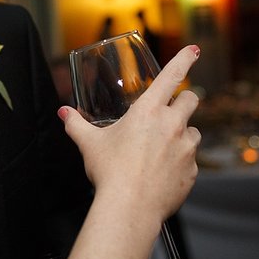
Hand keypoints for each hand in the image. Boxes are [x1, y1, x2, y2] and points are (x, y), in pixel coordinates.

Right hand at [60, 45, 201, 220]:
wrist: (129, 208)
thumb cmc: (110, 172)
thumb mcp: (89, 144)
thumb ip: (76, 125)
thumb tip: (64, 114)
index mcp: (148, 111)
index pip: (172, 76)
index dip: (185, 59)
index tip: (194, 50)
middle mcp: (172, 125)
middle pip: (191, 100)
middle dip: (184, 101)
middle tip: (171, 114)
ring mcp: (186, 148)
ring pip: (194, 132)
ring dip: (182, 136)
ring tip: (162, 151)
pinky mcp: (193, 171)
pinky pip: (191, 161)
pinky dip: (181, 163)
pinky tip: (162, 174)